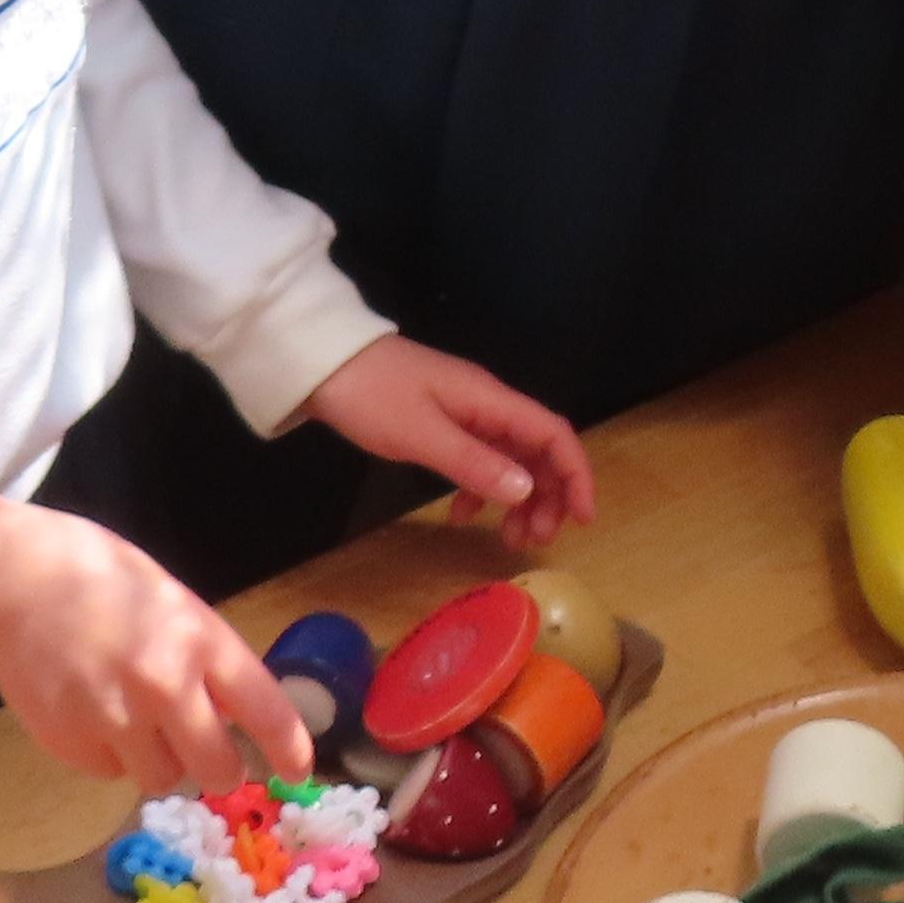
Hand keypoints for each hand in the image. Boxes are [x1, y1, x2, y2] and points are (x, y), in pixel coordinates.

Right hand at [0, 492, 310, 793]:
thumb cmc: (97, 576)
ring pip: (162, 779)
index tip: (299, 773)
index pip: (265, 710)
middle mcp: (165, 688)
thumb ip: (202, 656)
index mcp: (199, 641)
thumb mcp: (171, 602)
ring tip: (133, 719)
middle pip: (218, 769)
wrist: (10, 580)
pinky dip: (108, 755)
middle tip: (207, 753)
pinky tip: (90, 713)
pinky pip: (109, 773)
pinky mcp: (71, 745)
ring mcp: (116, 721)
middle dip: (219, 767)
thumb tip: (230, 711)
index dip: (290, 749)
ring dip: (158, 761)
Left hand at [302, 337, 596, 550]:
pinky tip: (460, 515)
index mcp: (490, 401)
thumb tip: (526, 492)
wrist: (321, 363)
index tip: (582, 519)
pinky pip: (478, 460)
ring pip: (511, 459)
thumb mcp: (420, 434)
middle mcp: (487, 405)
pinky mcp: (443, 424)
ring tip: (508, 538)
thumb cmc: (371, 395)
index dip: (575, 475)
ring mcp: (465, 414)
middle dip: (548, 496)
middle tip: (535, 540)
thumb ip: (474, 463)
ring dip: (518, 498)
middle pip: (539, 450)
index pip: (553, 434)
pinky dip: (480, 490)